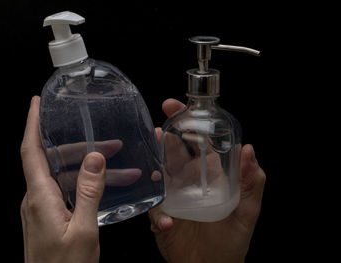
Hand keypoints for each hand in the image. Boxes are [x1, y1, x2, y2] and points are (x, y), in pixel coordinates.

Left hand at [21, 96, 105, 262]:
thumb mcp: (84, 230)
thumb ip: (89, 192)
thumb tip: (95, 158)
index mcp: (40, 198)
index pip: (30, 151)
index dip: (32, 124)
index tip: (36, 103)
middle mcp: (36, 199)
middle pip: (53, 160)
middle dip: (80, 147)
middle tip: (110, 141)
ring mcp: (42, 208)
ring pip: (63, 176)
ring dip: (88, 167)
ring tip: (120, 166)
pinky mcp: (49, 215)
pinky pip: (66, 190)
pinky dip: (85, 183)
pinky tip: (105, 185)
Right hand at [149, 99, 265, 262]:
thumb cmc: (232, 240)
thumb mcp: (247, 211)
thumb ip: (252, 182)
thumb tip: (249, 150)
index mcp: (210, 173)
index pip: (199, 141)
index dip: (189, 123)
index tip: (179, 108)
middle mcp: (189, 179)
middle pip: (173, 151)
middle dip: (163, 137)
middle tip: (156, 129)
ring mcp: (173, 195)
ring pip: (158, 172)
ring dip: (152, 164)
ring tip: (150, 158)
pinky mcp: (161, 213)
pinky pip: (154, 208)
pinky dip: (158, 213)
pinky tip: (167, 222)